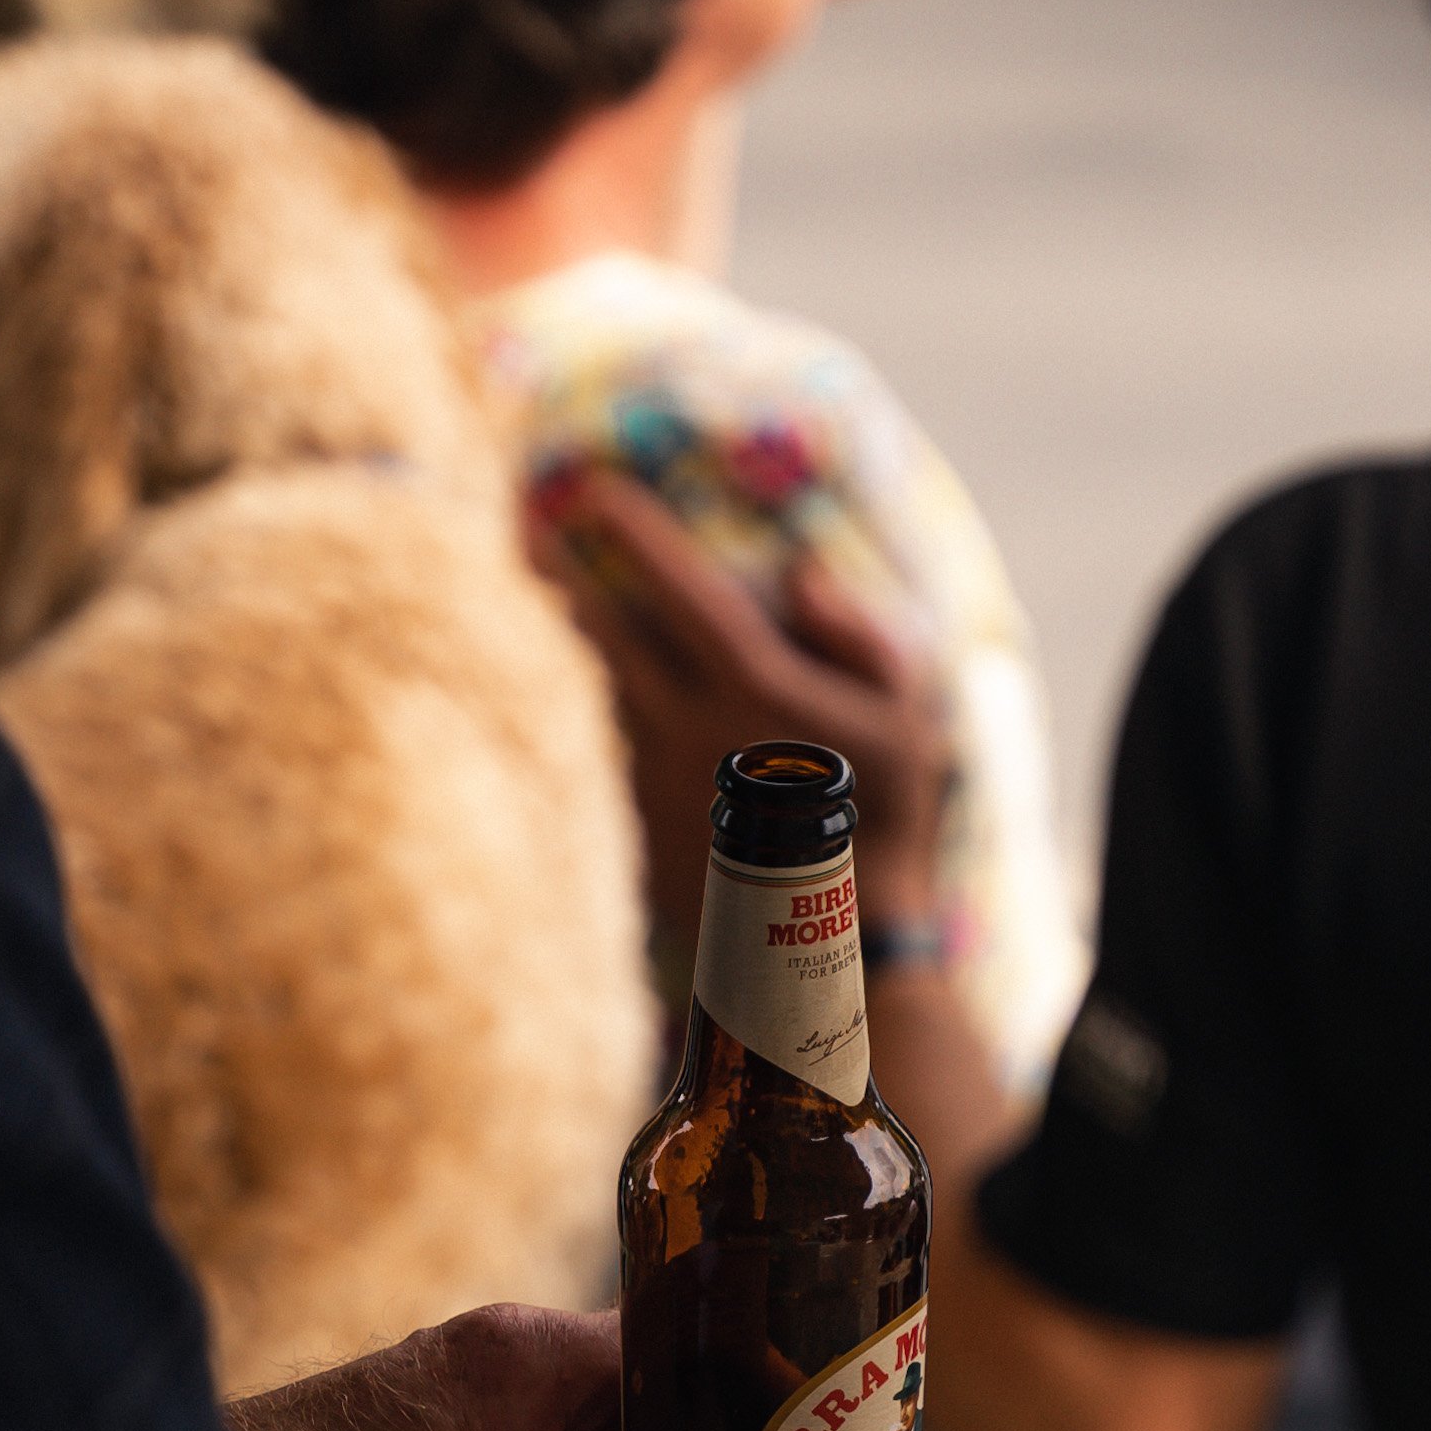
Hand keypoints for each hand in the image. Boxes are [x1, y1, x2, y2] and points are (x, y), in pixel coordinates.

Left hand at [530, 467, 950, 947]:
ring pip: (589, 690)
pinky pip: (591, 749)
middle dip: (564, 576)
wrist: (836, 940)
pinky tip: (546, 680)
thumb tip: (798, 571)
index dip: (642, 538)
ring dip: (555, 637)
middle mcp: (692, 732)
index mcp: (760, 694)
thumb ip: (861, 636)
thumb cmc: (886, 822)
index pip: (689, 595)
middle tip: (527, 529)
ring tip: (523, 590)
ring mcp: (654, 784)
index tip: (597, 490)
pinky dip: (566, 706)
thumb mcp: (907, 720)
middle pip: (608, 636)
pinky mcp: (635, 827)